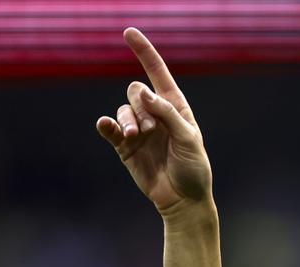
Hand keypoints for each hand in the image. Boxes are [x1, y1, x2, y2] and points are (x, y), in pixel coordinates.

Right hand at [95, 28, 212, 216]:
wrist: (183, 200)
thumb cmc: (193, 168)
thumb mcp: (188, 139)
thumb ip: (167, 113)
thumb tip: (142, 91)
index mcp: (175, 108)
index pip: (157, 74)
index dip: (144, 52)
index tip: (129, 32)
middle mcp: (155, 115)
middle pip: (135, 91)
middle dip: (140, 106)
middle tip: (150, 128)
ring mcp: (138, 130)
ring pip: (123, 110)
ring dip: (128, 121)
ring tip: (135, 137)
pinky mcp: (124, 146)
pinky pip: (110, 128)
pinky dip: (108, 125)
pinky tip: (106, 126)